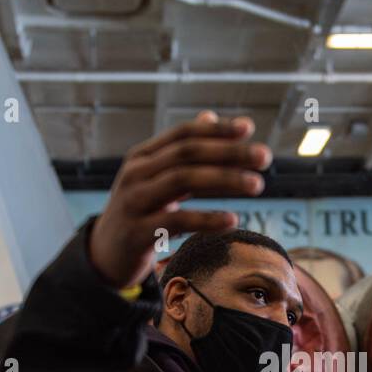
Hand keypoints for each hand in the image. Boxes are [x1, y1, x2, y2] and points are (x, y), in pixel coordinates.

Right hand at [88, 110, 271, 287]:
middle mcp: (136, 173)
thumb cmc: (140, 212)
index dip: (216, 129)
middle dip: (229, 152)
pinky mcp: (138, 232)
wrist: (106, 254)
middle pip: (187, 153)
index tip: (249, 127)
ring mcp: (134, 201)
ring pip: (183, 180)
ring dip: (225, 180)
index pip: (183, 134)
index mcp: (143, 156)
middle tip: (265, 157)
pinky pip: (177, 220)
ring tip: (257, 185)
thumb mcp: (156, 178)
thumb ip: (183, 152)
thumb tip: (210, 116)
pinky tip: (232, 220)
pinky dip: (207, 218)